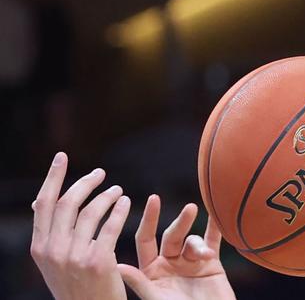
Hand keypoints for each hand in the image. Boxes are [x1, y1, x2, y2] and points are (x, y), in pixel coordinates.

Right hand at [30, 152, 130, 299]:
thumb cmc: (75, 286)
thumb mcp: (52, 262)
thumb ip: (48, 233)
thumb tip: (40, 202)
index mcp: (39, 248)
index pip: (44, 203)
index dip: (53, 177)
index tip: (62, 157)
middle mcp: (53, 250)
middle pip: (68, 203)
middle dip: (85, 183)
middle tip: (100, 173)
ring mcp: (74, 256)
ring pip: (91, 212)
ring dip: (106, 196)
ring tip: (117, 190)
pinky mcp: (98, 261)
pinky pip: (110, 226)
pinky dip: (119, 210)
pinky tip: (126, 202)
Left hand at [118, 195, 235, 299]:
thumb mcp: (157, 299)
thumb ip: (140, 283)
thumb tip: (117, 266)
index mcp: (152, 271)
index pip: (146, 239)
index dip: (149, 219)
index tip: (154, 199)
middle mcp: (170, 263)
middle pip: (172, 236)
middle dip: (180, 222)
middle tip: (190, 209)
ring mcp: (190, 263)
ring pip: (192, 240)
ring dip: (198, 242)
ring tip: (205, 253)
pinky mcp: (211, 264)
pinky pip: (213, 241)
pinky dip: (216, 228)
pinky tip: (218, 216)